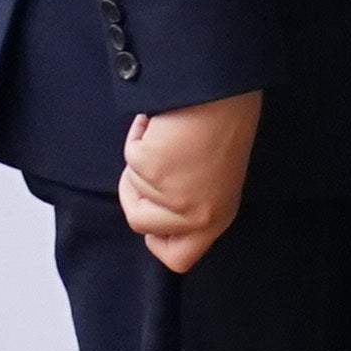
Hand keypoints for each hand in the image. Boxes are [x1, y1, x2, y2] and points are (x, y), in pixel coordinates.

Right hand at [121, 90, 262, 273]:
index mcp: (216, 217)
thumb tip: (154, 206)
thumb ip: (188, 203)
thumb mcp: (212, 180)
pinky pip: (129, 158)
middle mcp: (198, 216)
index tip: (155, 209)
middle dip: (135, 199)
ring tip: (166, 138)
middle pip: (144, 228)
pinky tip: (160, 124)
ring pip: (131, 191)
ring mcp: (174, 197)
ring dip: (139, 163)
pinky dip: (138, 137)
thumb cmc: (221, 125)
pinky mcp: (152, 171)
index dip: (158, 237)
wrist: (218, 93)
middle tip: (151, 169)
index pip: (179, 258)